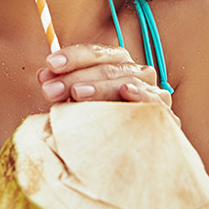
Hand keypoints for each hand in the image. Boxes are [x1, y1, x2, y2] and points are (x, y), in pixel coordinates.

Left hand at [36, 44, 173, 113]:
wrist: (132, 156)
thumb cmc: (101, 123)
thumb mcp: (79, 103)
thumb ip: (64, 88)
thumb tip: (43, 76)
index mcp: (117, 63)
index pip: (95, 52)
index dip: (72, 56)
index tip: (50, 64)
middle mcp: (137, 72)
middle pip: (106, 67)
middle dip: (75, 77)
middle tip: (50, 90)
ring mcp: (154, 91)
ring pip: (125, 79)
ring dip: (98, 86)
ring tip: (76, 93)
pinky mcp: (165, 114)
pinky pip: (154, 101)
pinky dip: (140, 93)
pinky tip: (126, 90)